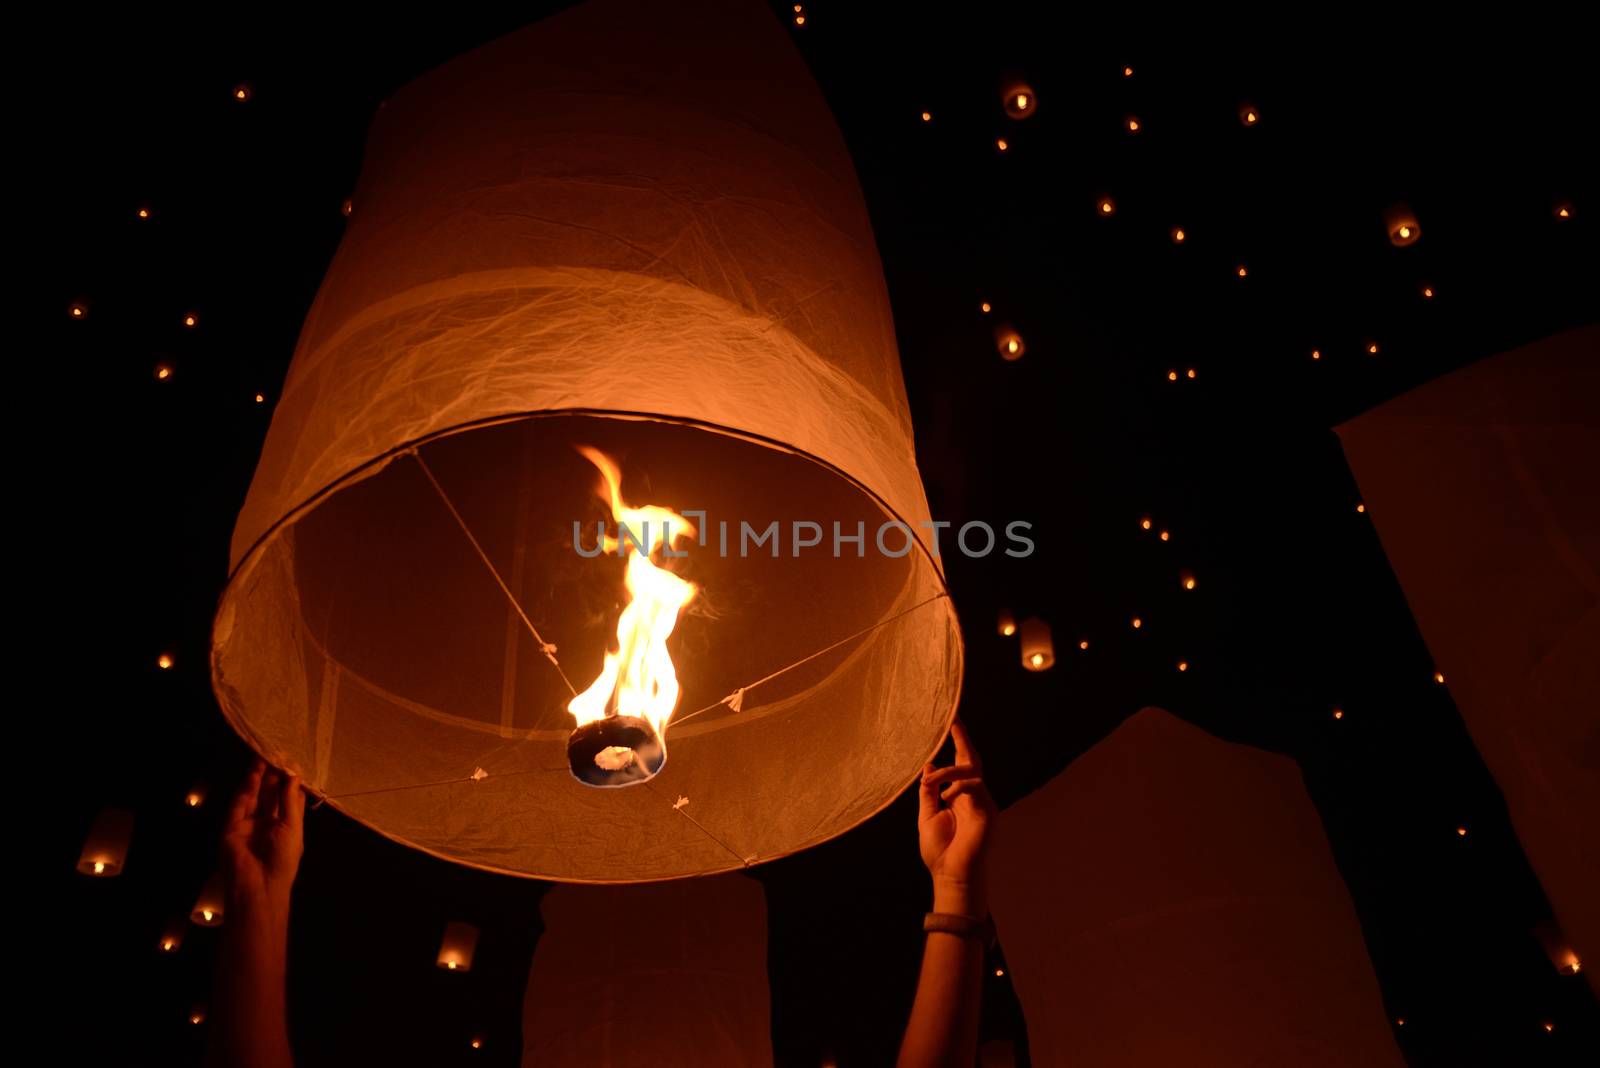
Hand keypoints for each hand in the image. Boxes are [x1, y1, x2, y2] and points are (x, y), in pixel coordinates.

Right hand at [221, 759, 304, 911]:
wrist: (258, 885)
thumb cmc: (283, 859)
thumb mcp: (292, 827)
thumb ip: (290, 800)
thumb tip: (293, 775)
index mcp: (285, 827)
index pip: (288, 799)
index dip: (290, 782)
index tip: (293, 763)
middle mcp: (267, 824)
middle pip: (270, 795)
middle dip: (274, 776)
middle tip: (278, 753)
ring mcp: (248, 825)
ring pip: (254, 796)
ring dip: (260, 777)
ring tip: (264, 756)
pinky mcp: (231, 827)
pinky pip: (240, 803)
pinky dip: (247, 788)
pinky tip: (254, 772)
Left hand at [918, 720, 996, 916]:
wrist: (951, 876)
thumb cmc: (940, 851)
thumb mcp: (927, 816)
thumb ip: (929, 791)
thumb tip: (929, 765)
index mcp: (959, 797)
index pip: (960, 764)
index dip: (957, 743)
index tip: (950, 721)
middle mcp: (974, 796)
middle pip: (972, 760)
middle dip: (963, 738)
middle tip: (954, 717)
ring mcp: (983, 803)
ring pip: (971, 771)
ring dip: (948, 772)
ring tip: (930, 781)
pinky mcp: (988, 812)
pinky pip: (974, 787)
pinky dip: (956, 786)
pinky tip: (945, 798)